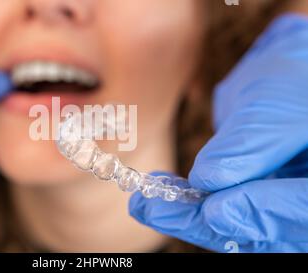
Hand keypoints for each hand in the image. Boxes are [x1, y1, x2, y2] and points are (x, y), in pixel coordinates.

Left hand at [129, 14, 307, 251]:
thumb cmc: (292, 77)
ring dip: (189, 217)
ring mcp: (281, 204)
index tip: (215, 209)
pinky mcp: (254, 199)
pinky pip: (225, 213)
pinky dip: (191, 208)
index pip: (301, 209)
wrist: (290, 74)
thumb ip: (247, 144)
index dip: (262, 212)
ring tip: (147, 203)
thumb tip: (207, 180)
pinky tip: (160, 196)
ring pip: (238, 228)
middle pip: (264, 231)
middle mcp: (303, 201)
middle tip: (157, 210)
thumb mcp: (273, 103)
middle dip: (206, 222)